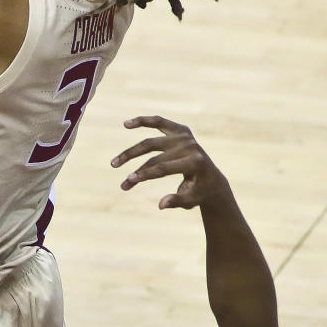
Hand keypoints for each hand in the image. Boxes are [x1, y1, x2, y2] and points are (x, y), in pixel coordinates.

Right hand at [111, 116, 227, 208]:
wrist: (212, 178)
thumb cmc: (198, 192)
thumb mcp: (191, 200)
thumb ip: (177, 201)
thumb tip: (161, 205)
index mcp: (195, 163)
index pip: (164, 168)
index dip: (145, 175)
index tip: (128, 182)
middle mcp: (190, 147)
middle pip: (155, 157)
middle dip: (136, 170)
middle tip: (121, 183)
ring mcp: (185, 137)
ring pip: (151, 141)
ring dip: (131, 152)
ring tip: (114, 163)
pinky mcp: (181, 130)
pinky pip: (159, 123)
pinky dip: (143, 121)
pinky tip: (126, 124)